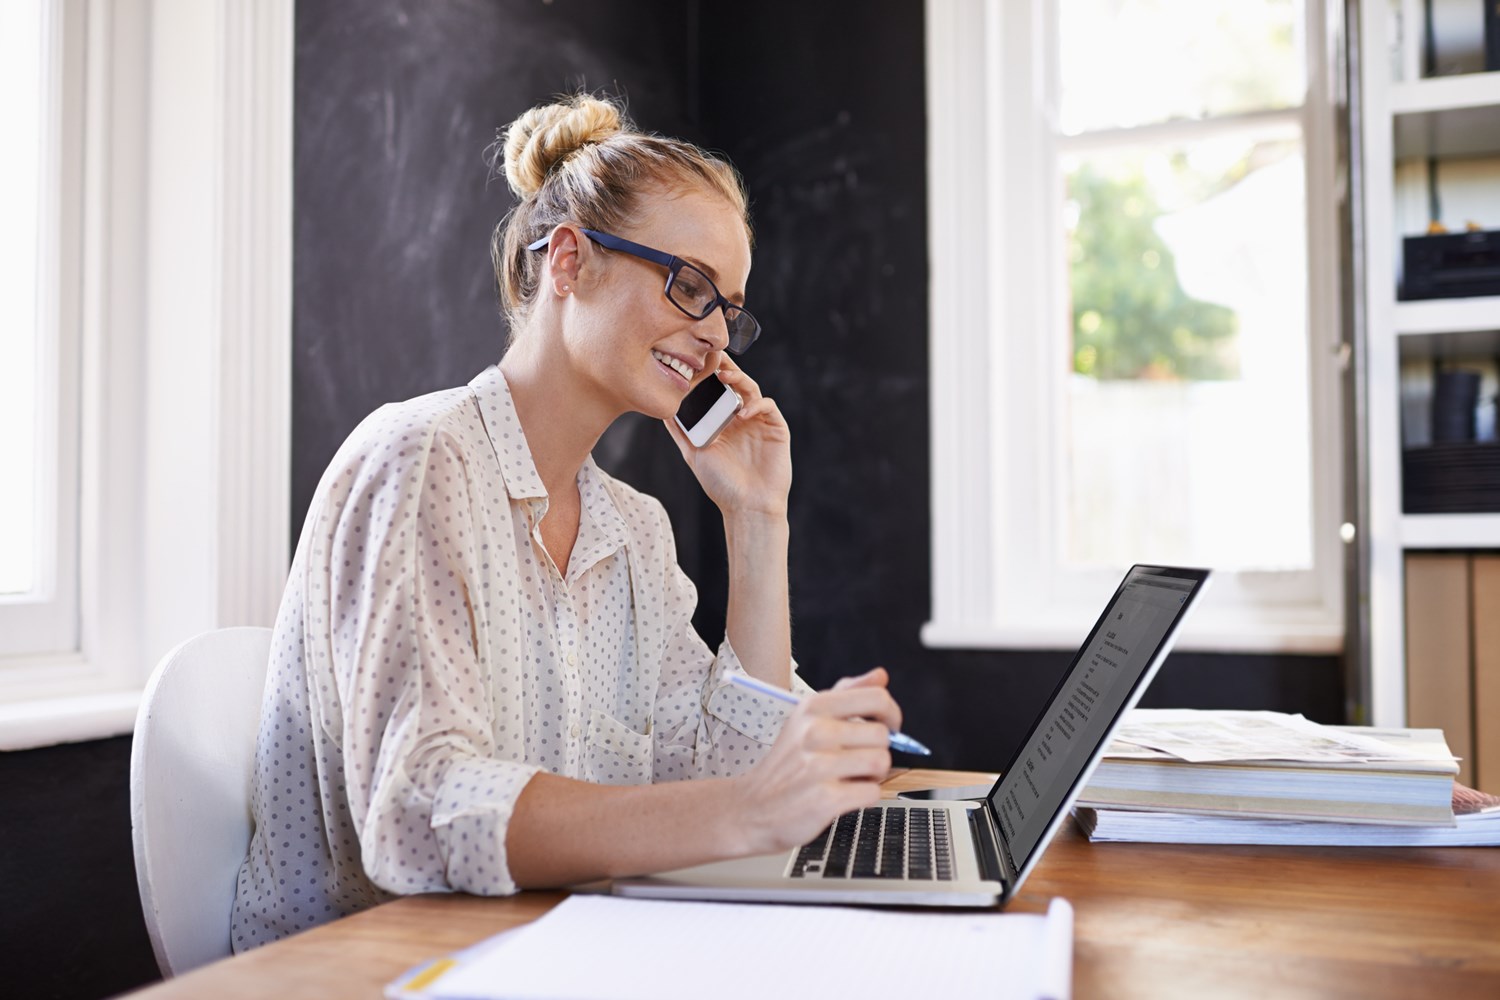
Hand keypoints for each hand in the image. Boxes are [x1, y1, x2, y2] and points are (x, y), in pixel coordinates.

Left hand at [663, 357, 791, 516]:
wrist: (747, 507)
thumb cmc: (722, 484)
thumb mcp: (694, 454)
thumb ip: (681, 431)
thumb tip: (663, 410)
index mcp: (723, 420)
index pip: (716, 390)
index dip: (708, 374)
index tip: (693, 360)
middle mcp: (741, 417)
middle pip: (734, 383)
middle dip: (724, 368)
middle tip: (712, 354)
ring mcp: (759, 422)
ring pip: (751, 389)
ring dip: (739, 380)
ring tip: (725, 378)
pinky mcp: (776, 429)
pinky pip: (768, 406)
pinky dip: (755, 404)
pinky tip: (741, 413)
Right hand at [731, 668, 900, 854]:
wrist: (753, 807)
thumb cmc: (787, 763)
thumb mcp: (808, 719)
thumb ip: (847, 694)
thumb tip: (880, 676)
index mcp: (814, 707)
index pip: (876, 698)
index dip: (891, 714)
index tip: (887, 727)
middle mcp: (816, 732)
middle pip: (883, 735)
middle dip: (878, 751)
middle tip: (858, 760)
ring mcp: (819, 765)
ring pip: (881, 763)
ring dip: (873, 775)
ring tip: (851, 777)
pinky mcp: (825, 798)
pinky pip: (872, 793)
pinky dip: (865, 797)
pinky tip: (845, 795)